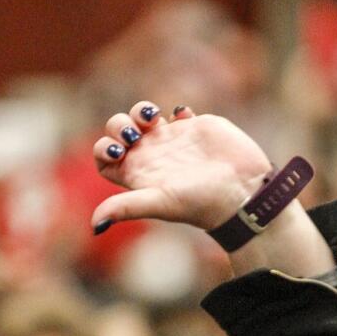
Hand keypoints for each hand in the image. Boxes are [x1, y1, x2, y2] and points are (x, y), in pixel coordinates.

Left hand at [91, 101, 333, 277]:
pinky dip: (176, 109)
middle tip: (135, 133)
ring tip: (153, 118)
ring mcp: (173, 142)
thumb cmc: (199, 202)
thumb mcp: (159, 203)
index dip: (103, 150)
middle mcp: (152, 157)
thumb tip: (94, 226)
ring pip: (142, 118)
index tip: (118, 150)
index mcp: (138, 175)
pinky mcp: (196, 129)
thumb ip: (126, 207)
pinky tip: (184, 118)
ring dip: (140, 110)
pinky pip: (177, 112)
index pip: (104, 160)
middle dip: (119, 124)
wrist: (242, 192)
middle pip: (118, 133)